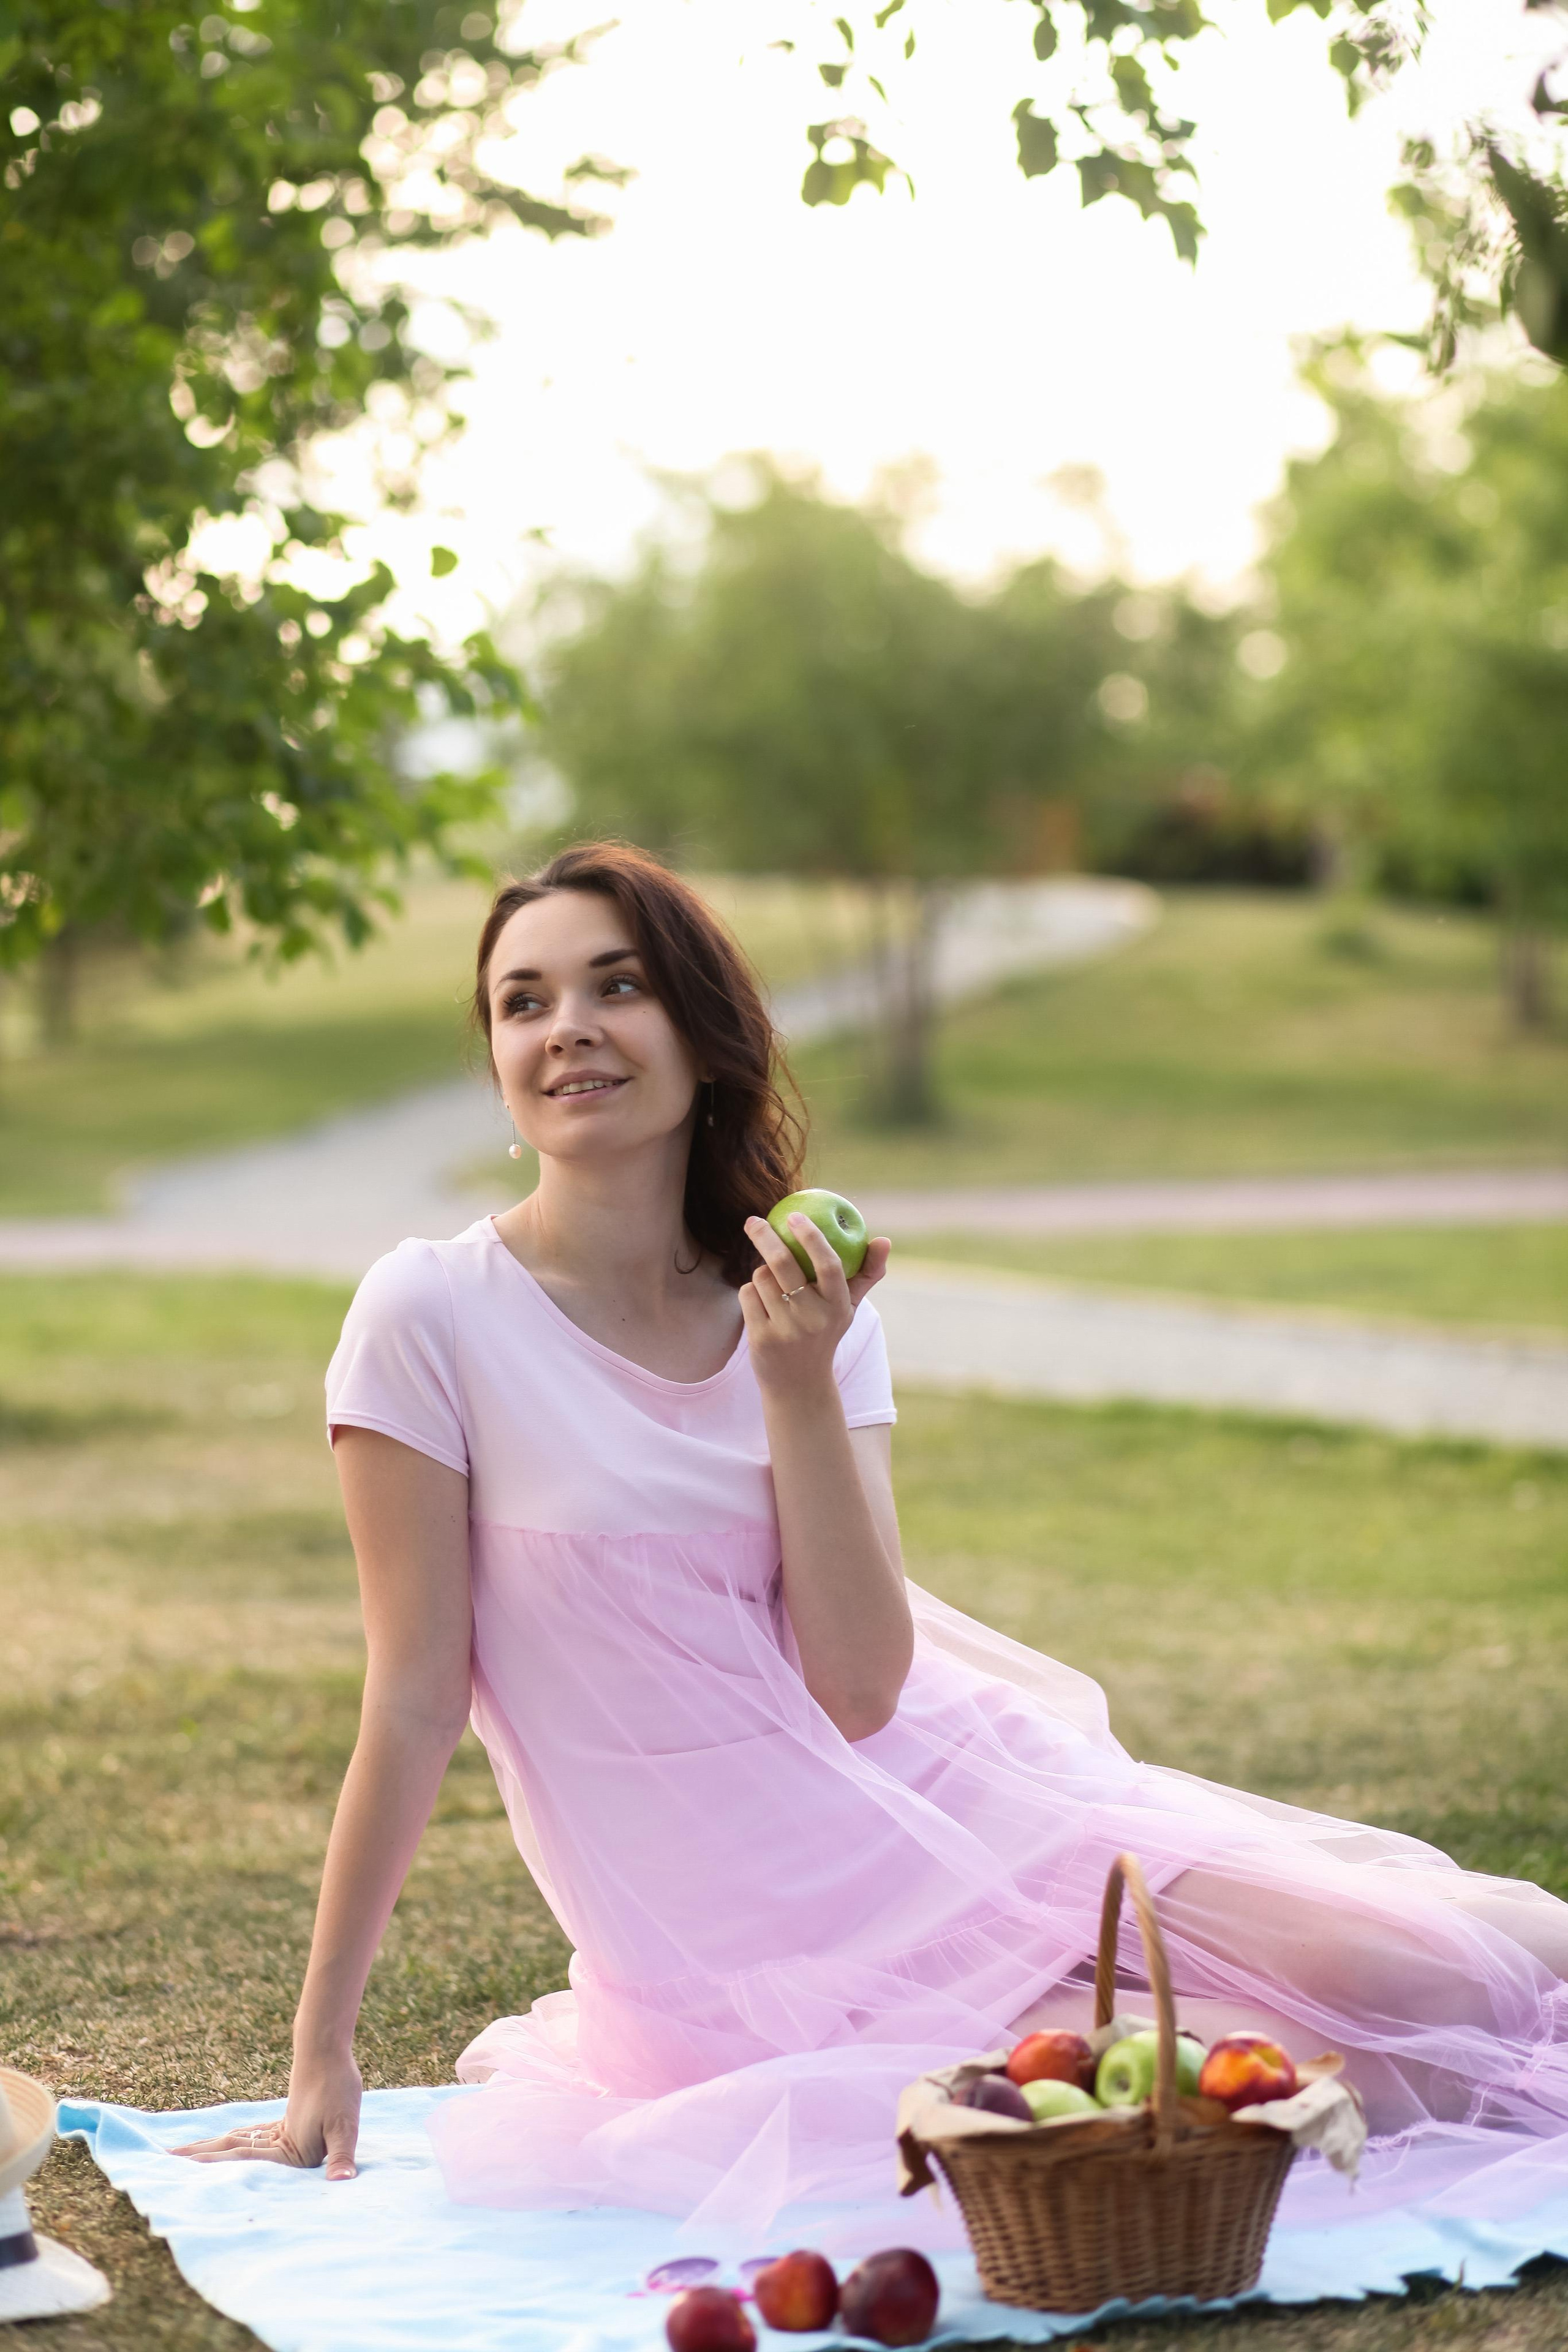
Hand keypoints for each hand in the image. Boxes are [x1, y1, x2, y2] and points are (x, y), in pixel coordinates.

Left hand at [173, 2050, 361, 2179]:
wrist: (335, 2056)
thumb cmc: (341, 2089)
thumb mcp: (343, 2127)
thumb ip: (342, 2156)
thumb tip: (345, 2183)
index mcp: (295, 2158)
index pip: (246, 2163)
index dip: (215, 2166)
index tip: (186, 2171)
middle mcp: (286, 2155)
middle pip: (235, 2157)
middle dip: (202, 2160)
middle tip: (167, 2162)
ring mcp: (284, 2141)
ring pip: (237, 2147)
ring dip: (210, 2150)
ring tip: (181, 2156)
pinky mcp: (285, 2129)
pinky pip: (248, 2137)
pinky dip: (229, 2141)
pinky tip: (217, 2147)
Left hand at [740, 1212, 889, 1395]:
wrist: (799, 1385)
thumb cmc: (824, 1334)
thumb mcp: (847, 1308)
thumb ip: (865, 1274)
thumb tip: (884, 1240)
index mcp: (838, 1306)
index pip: (828, 1264)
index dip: (812, 1237)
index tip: (794, 1216)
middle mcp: (814, 1318)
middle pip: (783, 1262)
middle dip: (765, 1236)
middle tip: (753, 1221)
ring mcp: (786, 1329)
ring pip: (761, 1277)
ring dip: (761, 1274)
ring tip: (773, 1290)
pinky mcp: (761, 1338)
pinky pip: (748, 1295)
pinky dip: (751, 1294)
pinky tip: (762, 1308)